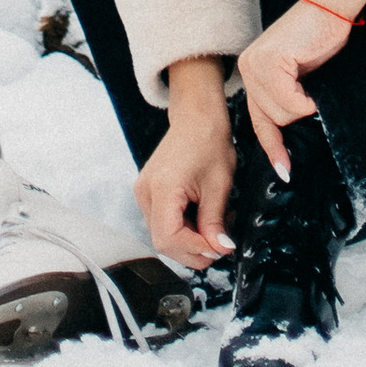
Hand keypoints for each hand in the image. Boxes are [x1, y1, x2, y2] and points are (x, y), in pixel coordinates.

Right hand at [135, 58, 236, 269]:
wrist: (197, 116)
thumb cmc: (209, 141)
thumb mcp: (219, 185)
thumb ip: (215, 222)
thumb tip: (221, 249)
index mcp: (162, 188)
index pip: (169, 238)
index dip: (195, 249)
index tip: (220, 248)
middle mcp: (146, 192)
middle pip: (163, 242)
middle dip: (194, 250)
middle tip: (221, 242)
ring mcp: (144, 192)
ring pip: (163, 236)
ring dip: (190, 241)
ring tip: (215, 226)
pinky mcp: (149, 193)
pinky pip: (163, 223)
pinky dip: (184, 229)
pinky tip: (203, 219)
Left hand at [236, 0, 365, 175]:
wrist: (332, 6)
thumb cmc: (321, 37)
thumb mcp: (297, 74)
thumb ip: (285, 97)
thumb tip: (288, 134)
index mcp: (251, 71)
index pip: (258, 119)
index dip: (273, 146)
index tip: (284, 170)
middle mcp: (247, 67)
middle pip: (271, 120)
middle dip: (295, 116)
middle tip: (312, 97)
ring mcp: (256, 64)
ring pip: (281, 115)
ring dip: (303, 107)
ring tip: (313, 84)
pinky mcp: (271, 61)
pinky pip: (291, 103)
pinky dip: (307, 101)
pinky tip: (313, 85)